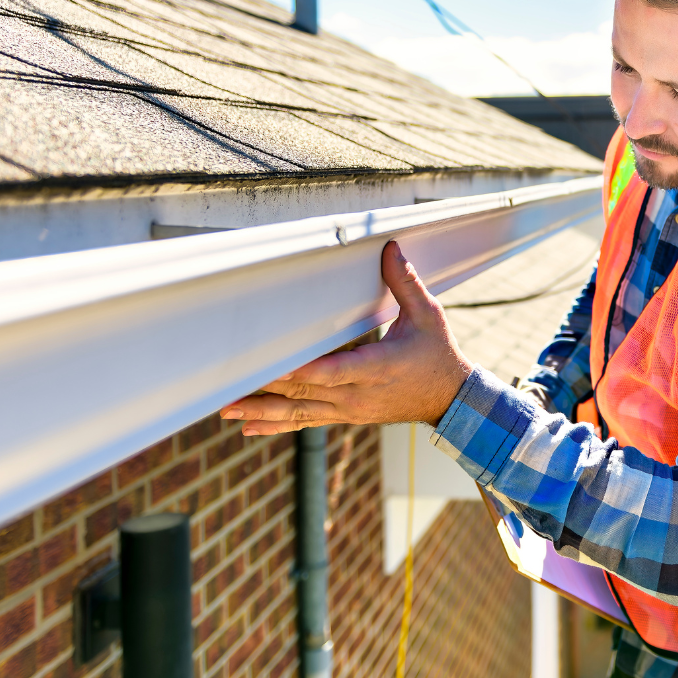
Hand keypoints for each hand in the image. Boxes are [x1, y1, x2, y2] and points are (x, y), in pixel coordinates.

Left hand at [221, 240, 472, 434]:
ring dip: (263, 411)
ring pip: (300, 411)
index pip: (334, 371)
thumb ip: (404, 282)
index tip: (273, 368)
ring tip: (227, 409)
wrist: (450, 400)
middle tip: (230, 385)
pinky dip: (277, 426)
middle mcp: (359, 394)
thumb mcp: (429, 315)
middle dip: (267, 388)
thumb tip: (389, 248)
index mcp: (378, 367)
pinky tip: (249, 429)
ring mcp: (350, 410)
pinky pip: (307, 422)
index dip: (302, 370)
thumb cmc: (438, 354)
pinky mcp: (345, 416)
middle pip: (306, 391)